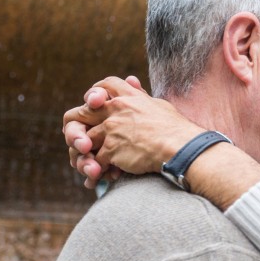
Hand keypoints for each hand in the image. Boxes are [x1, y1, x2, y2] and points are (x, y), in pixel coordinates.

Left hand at [63, 76, 203, 183]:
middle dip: (78, 129)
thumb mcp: (158, 105)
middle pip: (82, 113)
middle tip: (83, 143)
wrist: (180, 147)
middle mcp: (115, 110)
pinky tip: (101, 178)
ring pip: (85, 141)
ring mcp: (111, 129)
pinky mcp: (110, 149)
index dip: (95, 94)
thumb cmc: (175, 129)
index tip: (95, 105)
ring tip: (91, 167)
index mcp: (129, 97)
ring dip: (86, 155)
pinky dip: (96, 171)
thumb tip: (132, 82)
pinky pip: (94, 161)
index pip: (105, 85)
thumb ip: (140, 95)